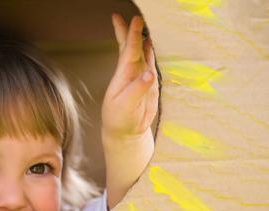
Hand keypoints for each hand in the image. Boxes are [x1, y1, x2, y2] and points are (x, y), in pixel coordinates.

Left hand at [102, 14, 158, 140]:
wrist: (126, 132)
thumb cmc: (119, 119)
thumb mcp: (125, 106)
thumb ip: (137, 89)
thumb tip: (150, 73)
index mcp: (122, 76)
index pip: (128, 51)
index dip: (131, 35)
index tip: (135, 20)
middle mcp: (132, 73)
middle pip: (132, 46)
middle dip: (133, 30)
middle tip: (136, 15)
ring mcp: (142, 77)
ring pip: (144, 53)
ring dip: (145, 38)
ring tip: (147, 23)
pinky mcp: (151, 84)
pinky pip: (153, 64)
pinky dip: (154, 52)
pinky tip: (154, 43)